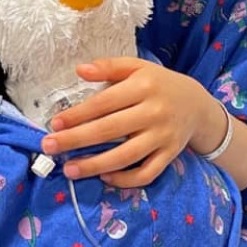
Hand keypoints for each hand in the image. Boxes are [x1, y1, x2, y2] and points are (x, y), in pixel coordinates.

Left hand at [40, 58, 216, 187]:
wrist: (197, 104)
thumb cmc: (158, 84)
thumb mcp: (137, 67)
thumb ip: (108, 67)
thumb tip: (79, 70)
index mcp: (143, 87)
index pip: (104, 103)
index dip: (77, 115)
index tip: (54, 124)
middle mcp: (154, 112)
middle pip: (109, 130)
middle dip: (76, 141)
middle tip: (49, 147)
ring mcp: (163, 137)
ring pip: (126, 156)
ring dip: (95, 166)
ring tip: (70, 170)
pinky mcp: (169, 155)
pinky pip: (146, 173)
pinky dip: (125, 180)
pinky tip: (105, 177)